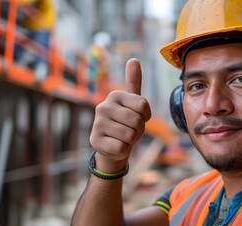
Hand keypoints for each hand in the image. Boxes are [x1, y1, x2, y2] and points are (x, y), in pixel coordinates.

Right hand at [89, 58, 150, 172]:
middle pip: (137, 121)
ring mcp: (97, 124)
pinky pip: (122, 147)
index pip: (143, 106)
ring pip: (130, 135)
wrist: (112, 145)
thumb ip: (133, 82)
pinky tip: (115, 145)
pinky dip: (124, 149)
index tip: (138, 117)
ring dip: (132, 139)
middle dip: (139, 129)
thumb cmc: (125, 122)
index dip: (145, 116)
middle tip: (130, 129)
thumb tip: (134, 59)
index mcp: (114, 95)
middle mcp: (103, 106)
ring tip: (123, 137)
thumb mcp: (132, 102)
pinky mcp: (95, 141)